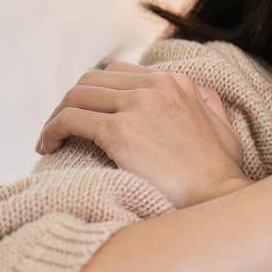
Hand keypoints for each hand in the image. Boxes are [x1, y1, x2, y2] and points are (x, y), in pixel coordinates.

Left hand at [36, 61, 249, 208]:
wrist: (218, 199)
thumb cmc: (221, 174)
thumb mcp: (223, 127)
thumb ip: (207, 104)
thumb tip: (197, 96)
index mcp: (178, 82)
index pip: (120, 72)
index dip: (96, 93)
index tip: (88, 116)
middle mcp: (156, 86)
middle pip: (93, 79)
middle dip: (72, 102)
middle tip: (62, 130)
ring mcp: (138, 106)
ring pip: (76, 96)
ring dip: (57, 116)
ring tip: (51, 141)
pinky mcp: (120, 132)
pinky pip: (70, 120)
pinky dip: (52, 131)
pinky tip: (48, 148)